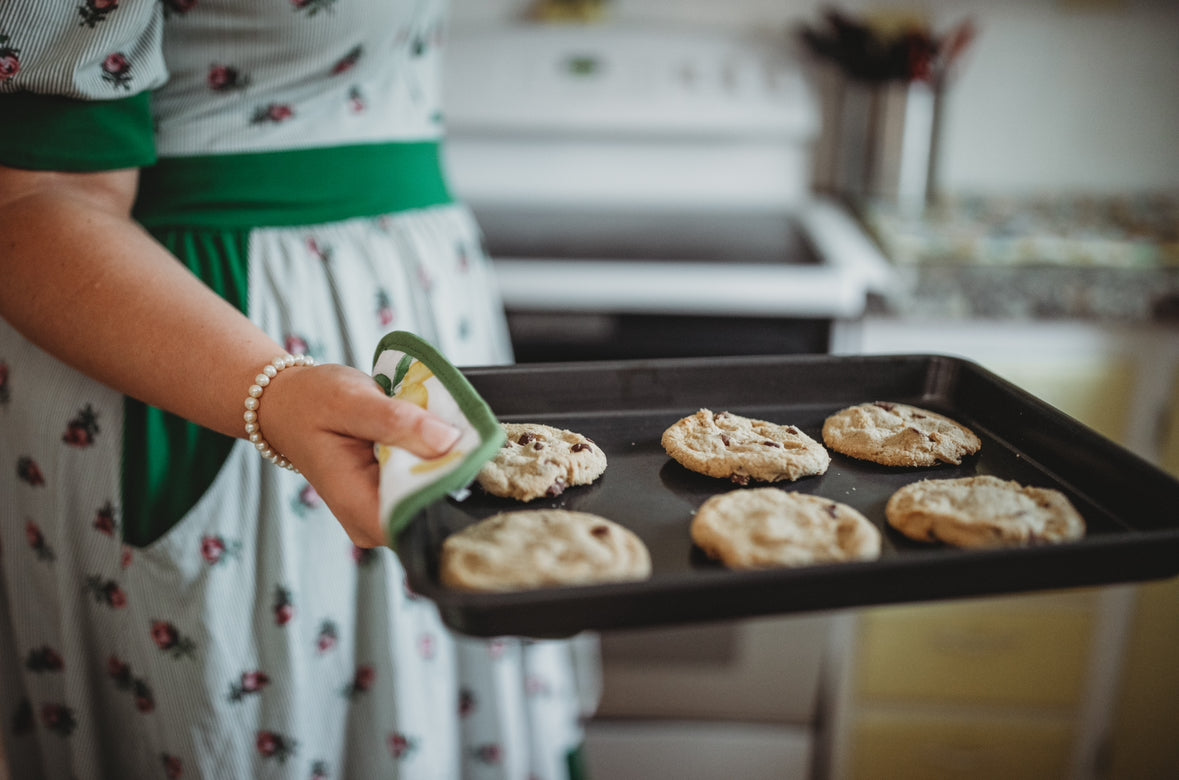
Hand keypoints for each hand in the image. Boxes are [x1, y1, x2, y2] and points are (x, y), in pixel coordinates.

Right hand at [259, 363, 460, 546]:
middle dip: (456, 474)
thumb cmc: (311, 402)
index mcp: (358, 507)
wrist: (289, 405)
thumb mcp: (351, 401)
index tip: (471, 455)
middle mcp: (372, 523)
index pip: (419, 521)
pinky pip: (426, 486)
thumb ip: (396, 421)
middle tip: (466, 434)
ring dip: (449, 465)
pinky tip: (437, 438)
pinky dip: (437, 462)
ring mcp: (383, 514)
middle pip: (433, 512)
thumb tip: (447, 440)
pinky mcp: (393, 499)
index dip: (451, 490)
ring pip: (435, 499)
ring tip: (451, 431)